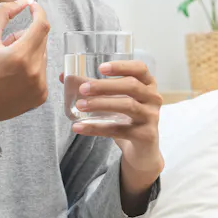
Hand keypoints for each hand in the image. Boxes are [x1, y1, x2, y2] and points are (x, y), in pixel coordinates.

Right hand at [0, 0, 49, 128]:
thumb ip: (4, 13)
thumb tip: (24, 1)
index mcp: (20, 56)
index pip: (42, 25)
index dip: (38, 12)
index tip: (32, 6)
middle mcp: (34, 72)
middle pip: (41, 39)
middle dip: (26, 35)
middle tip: (6, 44)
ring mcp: (40, 86)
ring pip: (42, 55)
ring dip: (29, 52)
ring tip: (8, 63)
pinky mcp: (41, 96)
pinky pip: (42, 71)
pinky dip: (31, 68)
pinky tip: (13, 77)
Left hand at [60, 61, 163, 214]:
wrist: (142, 151)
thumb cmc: (127, 118)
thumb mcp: (115, 100)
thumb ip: (93, 88)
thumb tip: (64, 76)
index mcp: (147, 84)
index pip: (140, 68)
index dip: (121, 66)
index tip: (100, 68)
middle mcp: (153, 98)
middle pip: (131, 86)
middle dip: (105, 86)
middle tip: (83, 89)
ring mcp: (151, 117)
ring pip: (127, 106)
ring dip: (101, 104)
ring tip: (80, 105)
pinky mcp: (145, 135)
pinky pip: (119, 130)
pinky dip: (96, 128)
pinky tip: (79, 127)